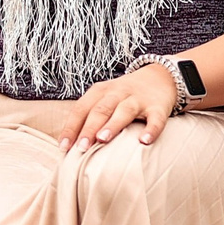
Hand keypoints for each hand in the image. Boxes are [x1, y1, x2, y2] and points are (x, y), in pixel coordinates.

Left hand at [52, 63, 181, 149]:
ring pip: (124, 111)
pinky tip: (145, 141)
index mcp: (100, 92)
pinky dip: (151, 129)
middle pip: (101, 110)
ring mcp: (138, 100)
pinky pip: (155, 119)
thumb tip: (68, 145)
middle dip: (89, 128)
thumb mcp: (104, 98)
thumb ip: (88, 116)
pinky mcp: (158, 107)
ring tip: (102, 139)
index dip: (71, 127)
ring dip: (113, 125)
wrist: (160, 77)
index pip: (81, 109)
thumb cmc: (124, 96)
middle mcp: (118, 93)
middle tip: (80, 147)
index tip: (63, 147)